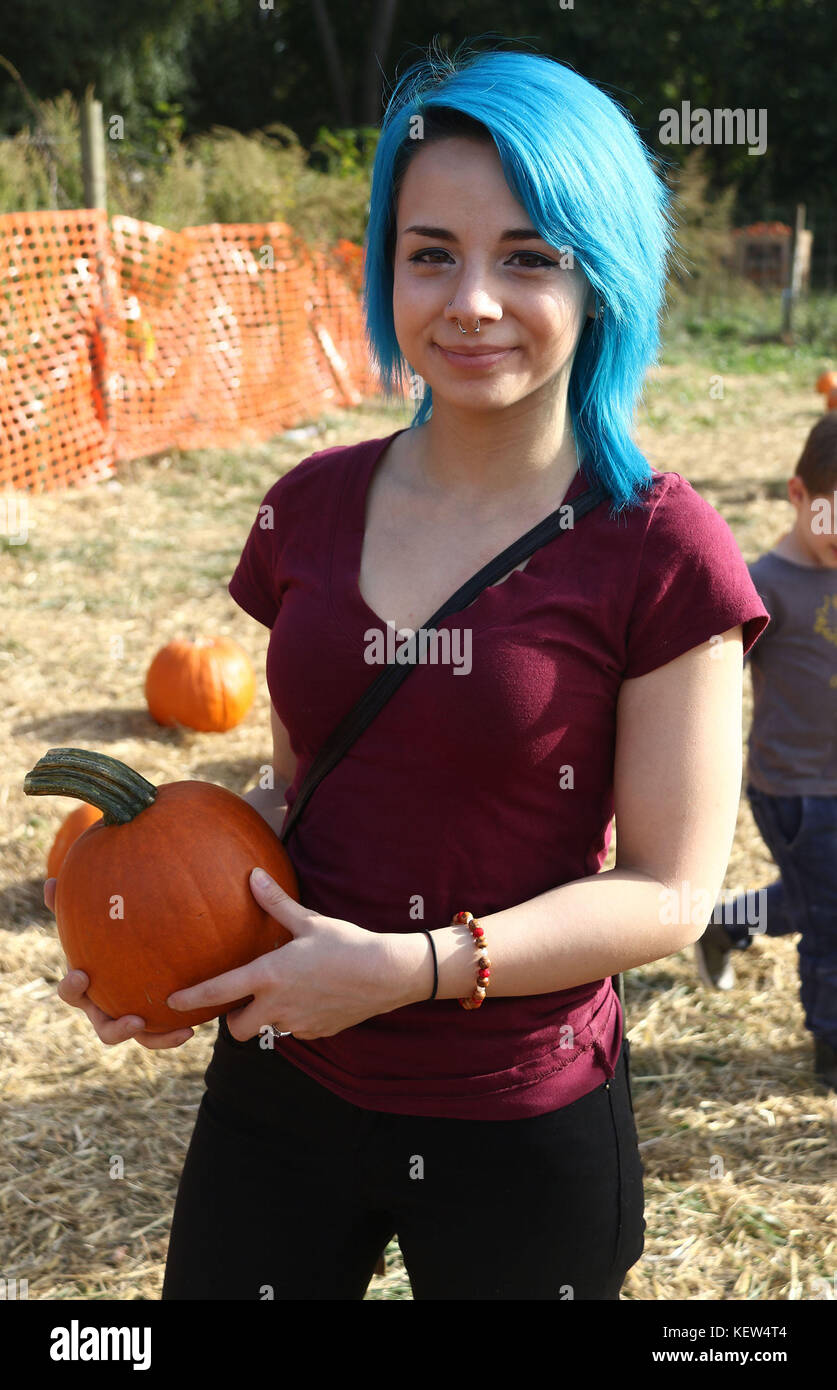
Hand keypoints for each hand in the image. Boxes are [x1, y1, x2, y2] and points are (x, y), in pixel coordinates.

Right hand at [44, 878, 194, 1049]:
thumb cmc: (106, 934)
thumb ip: (72, 904)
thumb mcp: (91, 918)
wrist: (133, 952)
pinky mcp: (153, 1020)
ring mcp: (129, 1018)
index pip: (71, 992)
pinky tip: (193, 1028)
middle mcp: (105, 1007)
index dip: (73, 988)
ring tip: (181, 1030)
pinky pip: (162, 1033)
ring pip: (140, 1037)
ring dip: (157, 1038)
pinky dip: (173, 1034)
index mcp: (86, 986)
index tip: (83, 974)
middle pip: (105, 1028)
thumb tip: (51, 881)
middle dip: (116, 1028)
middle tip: (134, 1020)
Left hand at [166, 868, 409, 1040]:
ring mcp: (297, 1022)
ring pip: (270, 1028)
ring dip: (269, 1017)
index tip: (172, 1003)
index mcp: (269, 976)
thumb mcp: (309, 921)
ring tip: (286, 993)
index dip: (192, 999)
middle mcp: (277, 1005)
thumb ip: (276, 903)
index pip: (219, 991)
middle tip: (243, 1001)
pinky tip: (314, 998)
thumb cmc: (346, 943)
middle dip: (235, 1020)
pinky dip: (297, 1018)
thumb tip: (253, 876)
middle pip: (238, 1029)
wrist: (387, 974)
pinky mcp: (317, 1032)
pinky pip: (297, 1029)